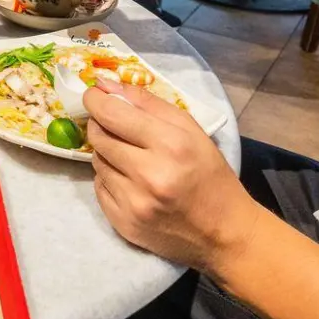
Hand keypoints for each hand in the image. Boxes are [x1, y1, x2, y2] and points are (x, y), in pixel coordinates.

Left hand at [83, 81, 259, 273]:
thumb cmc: (210, 175)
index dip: (96, 100)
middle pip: (100, 137)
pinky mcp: (123, 223)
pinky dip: (109, 179)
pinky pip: (99, 188)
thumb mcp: (191, 130)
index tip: (93, 95)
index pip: (113, 114)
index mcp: (170, 145)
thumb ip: (148, 103)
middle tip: (112, 124)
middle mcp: (148, 174)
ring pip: (98, 162)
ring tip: (129, 156)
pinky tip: (129, 180)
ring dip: (107, 153)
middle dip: (101, 125)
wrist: (225, 233)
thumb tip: (106, 85)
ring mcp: (133, 202)